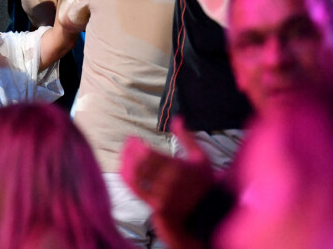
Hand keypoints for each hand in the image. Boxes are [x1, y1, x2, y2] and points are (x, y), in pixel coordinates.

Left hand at [120, 117, 213, 248]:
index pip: (148, 154)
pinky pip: (135, 191)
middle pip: (138, 165)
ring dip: (125, 164)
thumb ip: (186, 137)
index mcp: (178, 168)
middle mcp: (168, 183)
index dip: (135, 145)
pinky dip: (127, 179)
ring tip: (124, 155)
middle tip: (126, 144)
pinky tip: (126, 170)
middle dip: (128, 151)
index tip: (131, 138)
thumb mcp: (201, 157)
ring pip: (134, 179)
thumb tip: (177, 118)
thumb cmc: (204, 182)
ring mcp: (161, 197)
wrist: (208, 214)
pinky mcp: (156, 208)